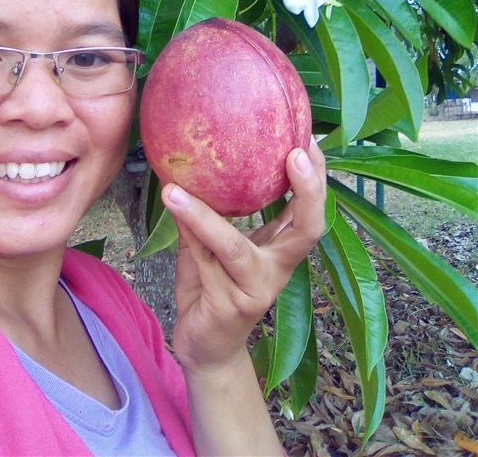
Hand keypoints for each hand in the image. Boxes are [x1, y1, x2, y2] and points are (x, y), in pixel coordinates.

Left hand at [161, 139, 325, 371]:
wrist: (206, 348)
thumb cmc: (212, 288)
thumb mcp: (212, 245)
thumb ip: (209, 211)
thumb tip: (190, 163)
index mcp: (282, 250)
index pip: (310, 210)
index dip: (316, 177)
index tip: (309, 139)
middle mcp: (278, 269)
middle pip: (308, 230)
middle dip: (309, 190)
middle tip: (295, 153)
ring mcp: (256, 290)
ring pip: (235, 247)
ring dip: (206, 215)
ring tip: (178, 186)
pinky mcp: (230, 307)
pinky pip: (203, 262)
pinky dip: (186, 230)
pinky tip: (170, 202)